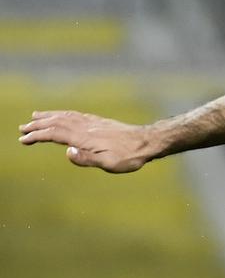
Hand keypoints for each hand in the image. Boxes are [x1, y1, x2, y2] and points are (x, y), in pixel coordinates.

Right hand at [18, 111, 154, 172]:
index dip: (38, 136)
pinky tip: (62, 115)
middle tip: (22, 128)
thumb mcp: (109, 164)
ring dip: (48, 116)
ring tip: (35, 116)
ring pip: (66, 116)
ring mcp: (93, 123)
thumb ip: (86, 158)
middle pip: (57, 122)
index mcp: (85, 138)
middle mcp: (86, 127)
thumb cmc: (129, 156)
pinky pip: (76, 114)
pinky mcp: (100, 122)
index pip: (55, 134)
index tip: (24, 140)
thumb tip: (67, 152)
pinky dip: (63, 113)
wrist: (148, 142)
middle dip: (38, 125)